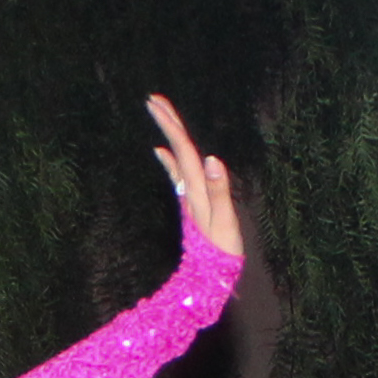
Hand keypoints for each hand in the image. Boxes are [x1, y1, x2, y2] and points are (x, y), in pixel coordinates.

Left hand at [145, 94, 243, 258]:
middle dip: (167, 123)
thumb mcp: (223, 221)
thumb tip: (212, 158)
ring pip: (178, 158)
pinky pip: (180, 175)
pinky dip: (171, 160)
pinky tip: (161, 151)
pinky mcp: (192, 204)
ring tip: (160, 113)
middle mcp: (190, 190)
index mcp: (197, 189)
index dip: (171, 125)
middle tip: (153, 98)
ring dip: (169, 135)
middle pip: (177, 149)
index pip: (184, 149)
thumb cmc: (221, 253)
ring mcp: (190, 197)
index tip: (156, 104)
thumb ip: (219, 190)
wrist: (210, 279)